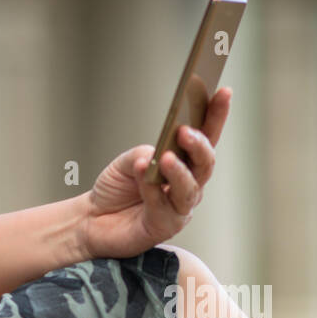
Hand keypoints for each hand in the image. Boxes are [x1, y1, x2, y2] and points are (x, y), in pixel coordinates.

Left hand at [78, 87, 231, 260]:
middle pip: (205, 163)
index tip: (224, 92)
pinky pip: (163, 206)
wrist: (93, 219)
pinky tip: (142, 174)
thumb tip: (160, 151)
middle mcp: (188, 184)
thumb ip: (146, 153)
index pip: (206, 136)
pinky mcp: (164, 225)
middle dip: (199, 145)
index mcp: (184, 162)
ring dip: (178, 171)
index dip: (217, 115)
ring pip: (190, 188)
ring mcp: (179, 207)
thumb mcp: (128, 160)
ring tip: (165, 157)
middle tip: (184, 132)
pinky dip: (152, 189)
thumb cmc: (116, 187)